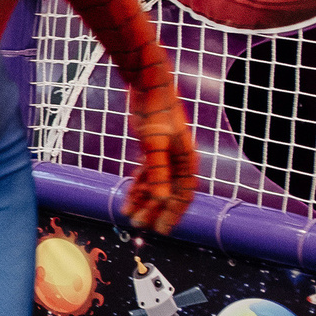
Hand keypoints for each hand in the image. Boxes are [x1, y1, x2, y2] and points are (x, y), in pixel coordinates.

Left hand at [123, 90, 198, 234]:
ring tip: (130, 216)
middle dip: (155, 210)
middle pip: (168, 192)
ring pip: (155, 184)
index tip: (162, 229)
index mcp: (187, 160)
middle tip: (140, 227)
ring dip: (144, 200)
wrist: (148, 86)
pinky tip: (128, 199)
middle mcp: (178, 160)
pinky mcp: (151, 149)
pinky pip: (146, 174)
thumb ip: (158, 172)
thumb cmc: (157, 112)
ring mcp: (164, 155)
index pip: (184, 194)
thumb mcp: (155, 144)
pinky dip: (137, 186)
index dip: (174, 213)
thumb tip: (162, 199)